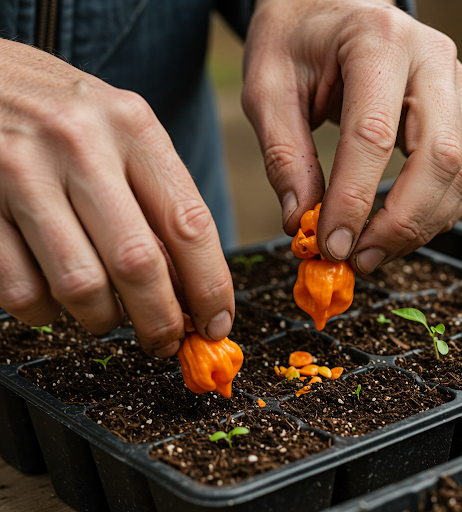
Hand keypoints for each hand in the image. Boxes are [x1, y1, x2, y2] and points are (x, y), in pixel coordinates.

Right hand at [0, 40, 233, 355]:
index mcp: (132, 127)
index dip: (210, 286)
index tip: (216, 322)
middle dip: (160, 320)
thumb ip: (157, 201)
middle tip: (166, 341)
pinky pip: (22, 289)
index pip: (189, 224)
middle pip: (138, 264)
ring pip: (81, 285)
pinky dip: (46, 312)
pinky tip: (56, 300)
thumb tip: (186, 286)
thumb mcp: (123, 134)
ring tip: (109, 316)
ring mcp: (22, 173)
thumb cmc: (66, 114)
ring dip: (103, 319)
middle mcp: (80, 145)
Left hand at [243, 0, 461, 272]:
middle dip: (398, 224)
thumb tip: (298, 221)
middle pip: (437, 158)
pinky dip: (431, 212)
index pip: (372, 136)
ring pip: (459, 172)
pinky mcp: (454, 110)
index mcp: (376, 43)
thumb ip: (283, 156)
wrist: (326, 8)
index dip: (353, 201)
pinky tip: (394, 230)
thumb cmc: (293, 43)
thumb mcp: (267, 90)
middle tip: (357, 259)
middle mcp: (430, 60)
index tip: (330, 246)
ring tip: (370, 253)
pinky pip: (460, 172)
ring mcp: (451, 84)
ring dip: (418, 226)